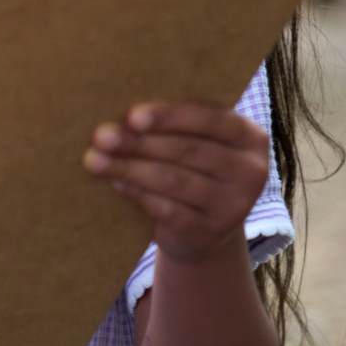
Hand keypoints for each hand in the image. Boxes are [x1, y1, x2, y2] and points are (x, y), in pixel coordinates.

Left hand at [84, 102, 268, 262]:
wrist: (203, 229)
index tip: (132, 116)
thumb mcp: (198, 142)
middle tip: (101, 136)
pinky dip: (137, 194)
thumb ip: (175, 124)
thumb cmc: (193, 169)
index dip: (170, 116)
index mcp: (250, 137)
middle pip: (188, 151)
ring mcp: (234, 206)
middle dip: (139, 142)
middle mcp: (251, 171)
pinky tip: (115, 183)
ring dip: (129, 169)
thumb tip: (124, 114)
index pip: (212, 119)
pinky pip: (168, 209)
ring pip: (174, 181)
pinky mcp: (210, 231)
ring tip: (94, 159)